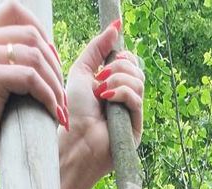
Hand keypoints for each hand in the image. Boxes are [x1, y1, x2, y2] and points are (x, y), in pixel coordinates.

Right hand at [0, 2, 66, 187]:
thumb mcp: (6, 83)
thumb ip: (19, 60)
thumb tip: (50, 48)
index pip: (17, 11)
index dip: (42, 32)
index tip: (52, 65)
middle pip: (32, 34)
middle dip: (55, 66)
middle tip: (62, 96)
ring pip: (36, 56)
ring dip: (55, 85)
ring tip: (60, 109)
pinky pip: (31, 77)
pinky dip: (48, 96)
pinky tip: (53, 114)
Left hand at [65, 18, 143, 182]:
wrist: (73, 140)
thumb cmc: (73, 110)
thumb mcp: (81, 71)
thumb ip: (97, 48)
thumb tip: (116, 26)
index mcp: (114, 86)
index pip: (130, 63)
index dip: (121, 57)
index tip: (106, 62)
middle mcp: (125, 99)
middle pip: (136, 69)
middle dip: (118, 68)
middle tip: (100, 78)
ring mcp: (132, 114)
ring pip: (138, 81)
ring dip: (117, 80)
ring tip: (100, 93)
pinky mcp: (136, 127)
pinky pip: (136, 98)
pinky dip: (120, 93)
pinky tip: (106, 100)